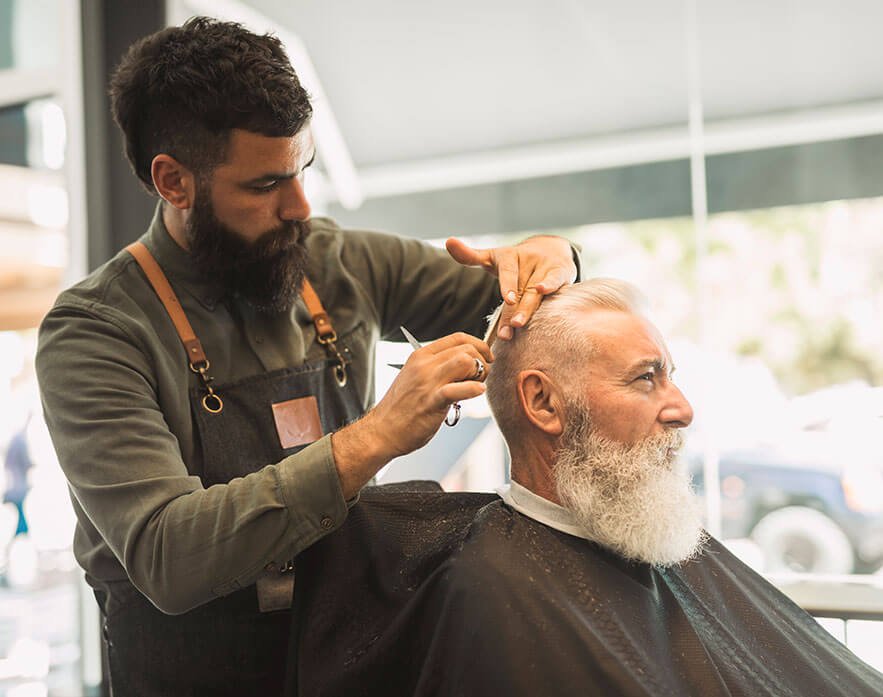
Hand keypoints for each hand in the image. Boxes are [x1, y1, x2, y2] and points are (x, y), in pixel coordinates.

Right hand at [331, 332, 492, 497]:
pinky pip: (458, 389)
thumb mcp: (417, 379)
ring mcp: (427, 382)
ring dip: (479, 372)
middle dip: (482, 361)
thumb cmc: (401, 408)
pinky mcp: (432, 401)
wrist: (381, 431)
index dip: (478, 344)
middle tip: (483, 377)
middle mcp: (424, 364)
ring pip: (465, 361)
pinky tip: (477, 392)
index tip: (486, 357)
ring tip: (478, 385)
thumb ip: (438, 369)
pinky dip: (473, 389)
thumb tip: (466, 366)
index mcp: (420, 356)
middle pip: (465, 348)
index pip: (457, 338)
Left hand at [445, 235, 576, 340]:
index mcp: (509, 256)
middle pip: (520, 288)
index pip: (508, 272)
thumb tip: (449, 241)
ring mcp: (544, 265)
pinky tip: (545, 292)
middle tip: (508, 330)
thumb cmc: (514, 262)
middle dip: (514, 311)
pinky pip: (556, 280)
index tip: (508, 299)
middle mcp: (528, 259)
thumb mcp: (492, 258)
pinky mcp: (560, 271)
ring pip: (536, 291)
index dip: (508, 285)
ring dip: (528, 309)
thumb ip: (470, 256)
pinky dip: (551, 286)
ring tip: (519, 324)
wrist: (549, 250)